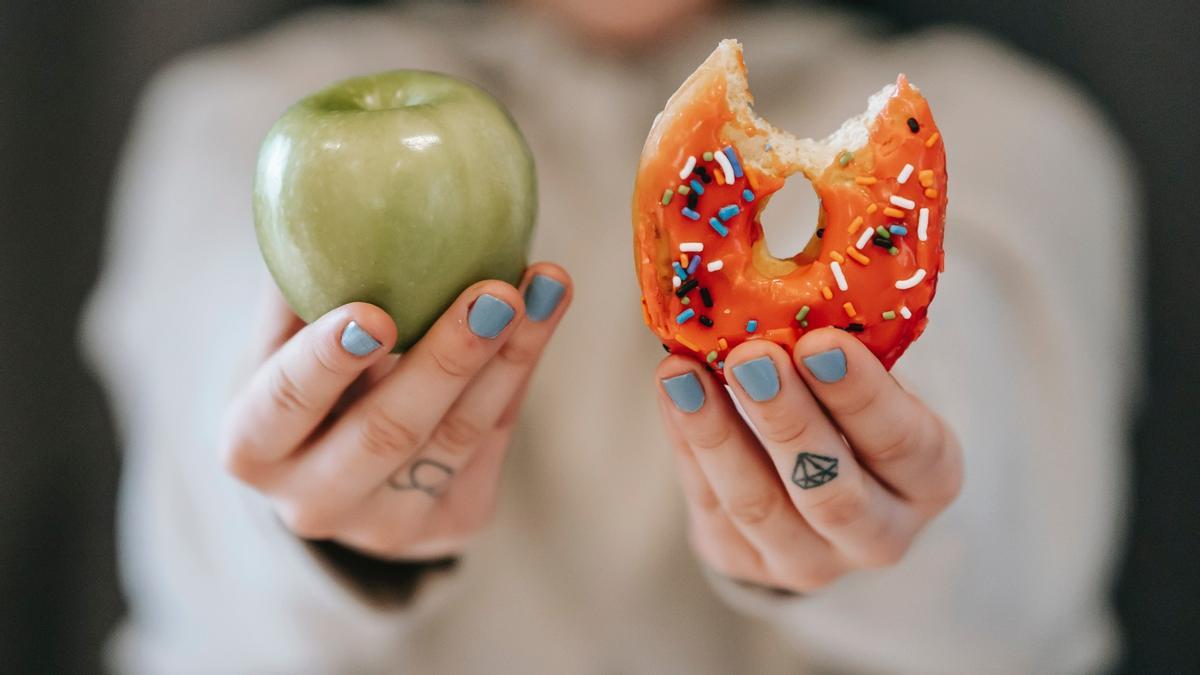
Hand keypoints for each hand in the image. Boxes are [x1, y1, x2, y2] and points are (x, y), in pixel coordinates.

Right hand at [220, 264, 571, 559]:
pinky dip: (520, 371)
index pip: (285, 405)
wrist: (338, 469)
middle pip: (387, 432)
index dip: (326, 361)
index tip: (373, 313)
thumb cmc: (304, 376)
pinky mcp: (453, 524)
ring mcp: (387, 527)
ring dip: (509, 356)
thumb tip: (324, 181)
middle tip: (494, 292)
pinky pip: (494, 439)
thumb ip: (298, 281)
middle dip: (447, 360)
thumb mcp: (281, 338)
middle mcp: (314, 503)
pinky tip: (545, 312)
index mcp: (253, 448)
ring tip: (545, 285)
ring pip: (457, 438)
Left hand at [656, 328, 962, 591]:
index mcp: (928, 479)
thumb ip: (843, 348)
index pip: (904, 444)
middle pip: (832, 491)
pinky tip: (673, 389)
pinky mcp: (743, 563)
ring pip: (759, 506)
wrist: (815, 487)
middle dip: (787, 420)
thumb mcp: (869, 380)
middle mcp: (879, 534)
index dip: (862, 396)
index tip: (821, 342)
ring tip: (684, 372)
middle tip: (751, 356)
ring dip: (717, 434)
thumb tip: (787, 273)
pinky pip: (710, 502)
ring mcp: (809, 561)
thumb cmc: (848, 409)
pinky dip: (686, 442)